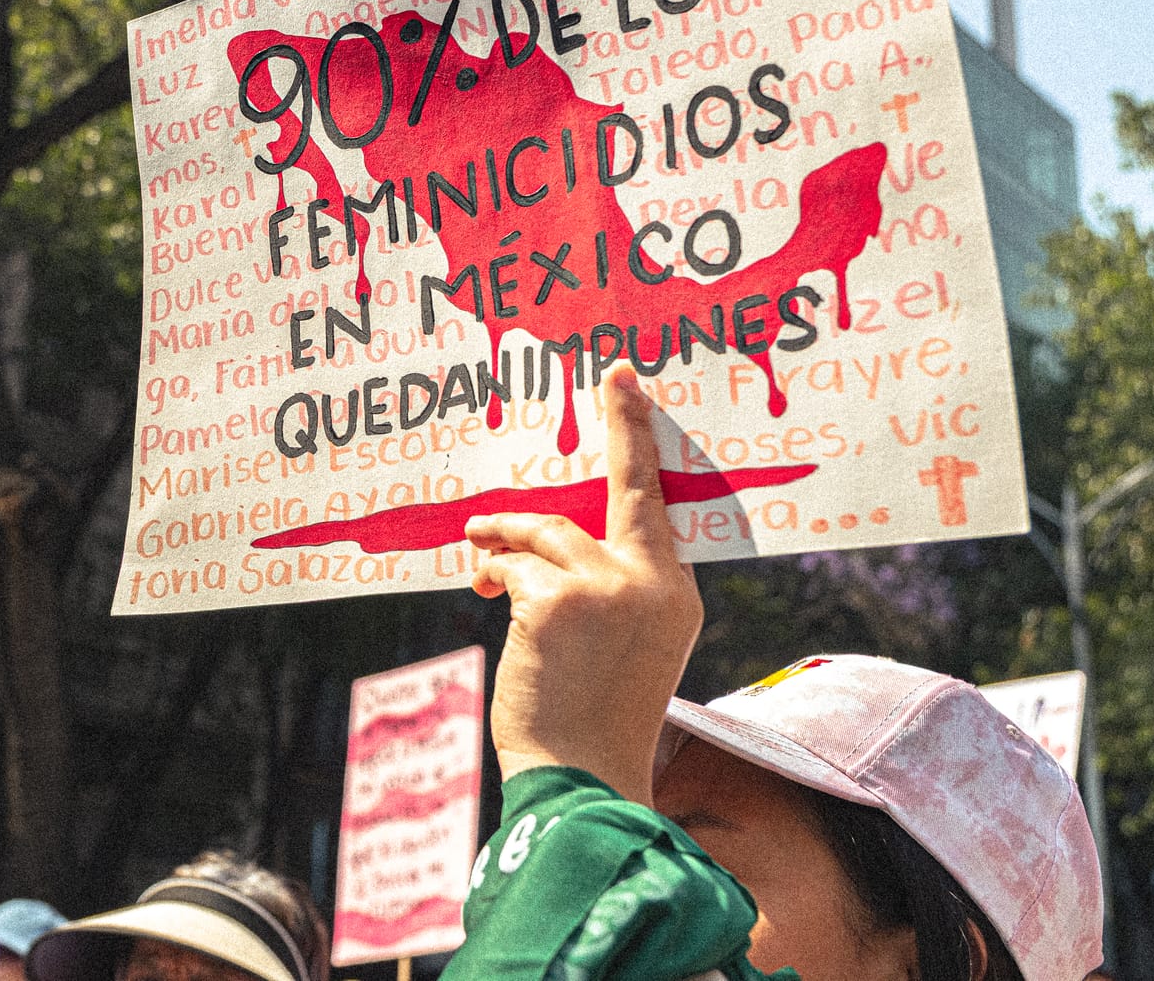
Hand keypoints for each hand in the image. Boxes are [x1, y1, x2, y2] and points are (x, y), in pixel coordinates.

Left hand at [467, 364, 701, 802]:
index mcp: (676, 595)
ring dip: (503, 535)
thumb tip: (549, 540)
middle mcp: (652, 584)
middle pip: (623, 488)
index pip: (660, 504)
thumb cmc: (592, 717)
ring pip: (543, 529)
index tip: (629, 384)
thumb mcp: (624, 646)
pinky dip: (490, 574)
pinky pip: (509, 565)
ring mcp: (606, 588)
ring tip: (477, 546)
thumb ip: (610, 588)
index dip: (641, 438)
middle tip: (609, 377)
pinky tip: (484, 595)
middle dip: (620, 426)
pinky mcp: (557, 600)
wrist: (578, 776)